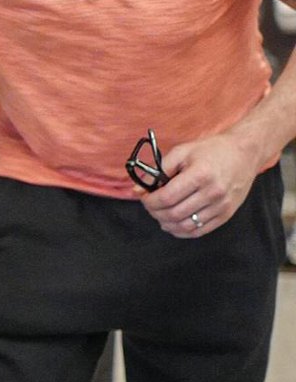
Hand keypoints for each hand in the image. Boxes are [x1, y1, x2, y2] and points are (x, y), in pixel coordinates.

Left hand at [134, 132, 259, 237]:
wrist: (244, 153)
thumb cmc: (211, 150)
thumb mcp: (182, 152)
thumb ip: (158, 170)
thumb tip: (138, 190)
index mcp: (200, 175)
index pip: (167, 197)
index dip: (150, 201)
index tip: (144, 197)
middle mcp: (212, 193)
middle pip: (174, 213)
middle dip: (155, 212)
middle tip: (150, 206)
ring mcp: (221, 206)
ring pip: (186, 226)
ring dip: (167, 223)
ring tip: (160, 215)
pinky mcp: (226, 215)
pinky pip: (200, 231)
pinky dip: (182, 231)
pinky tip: (173, 224)